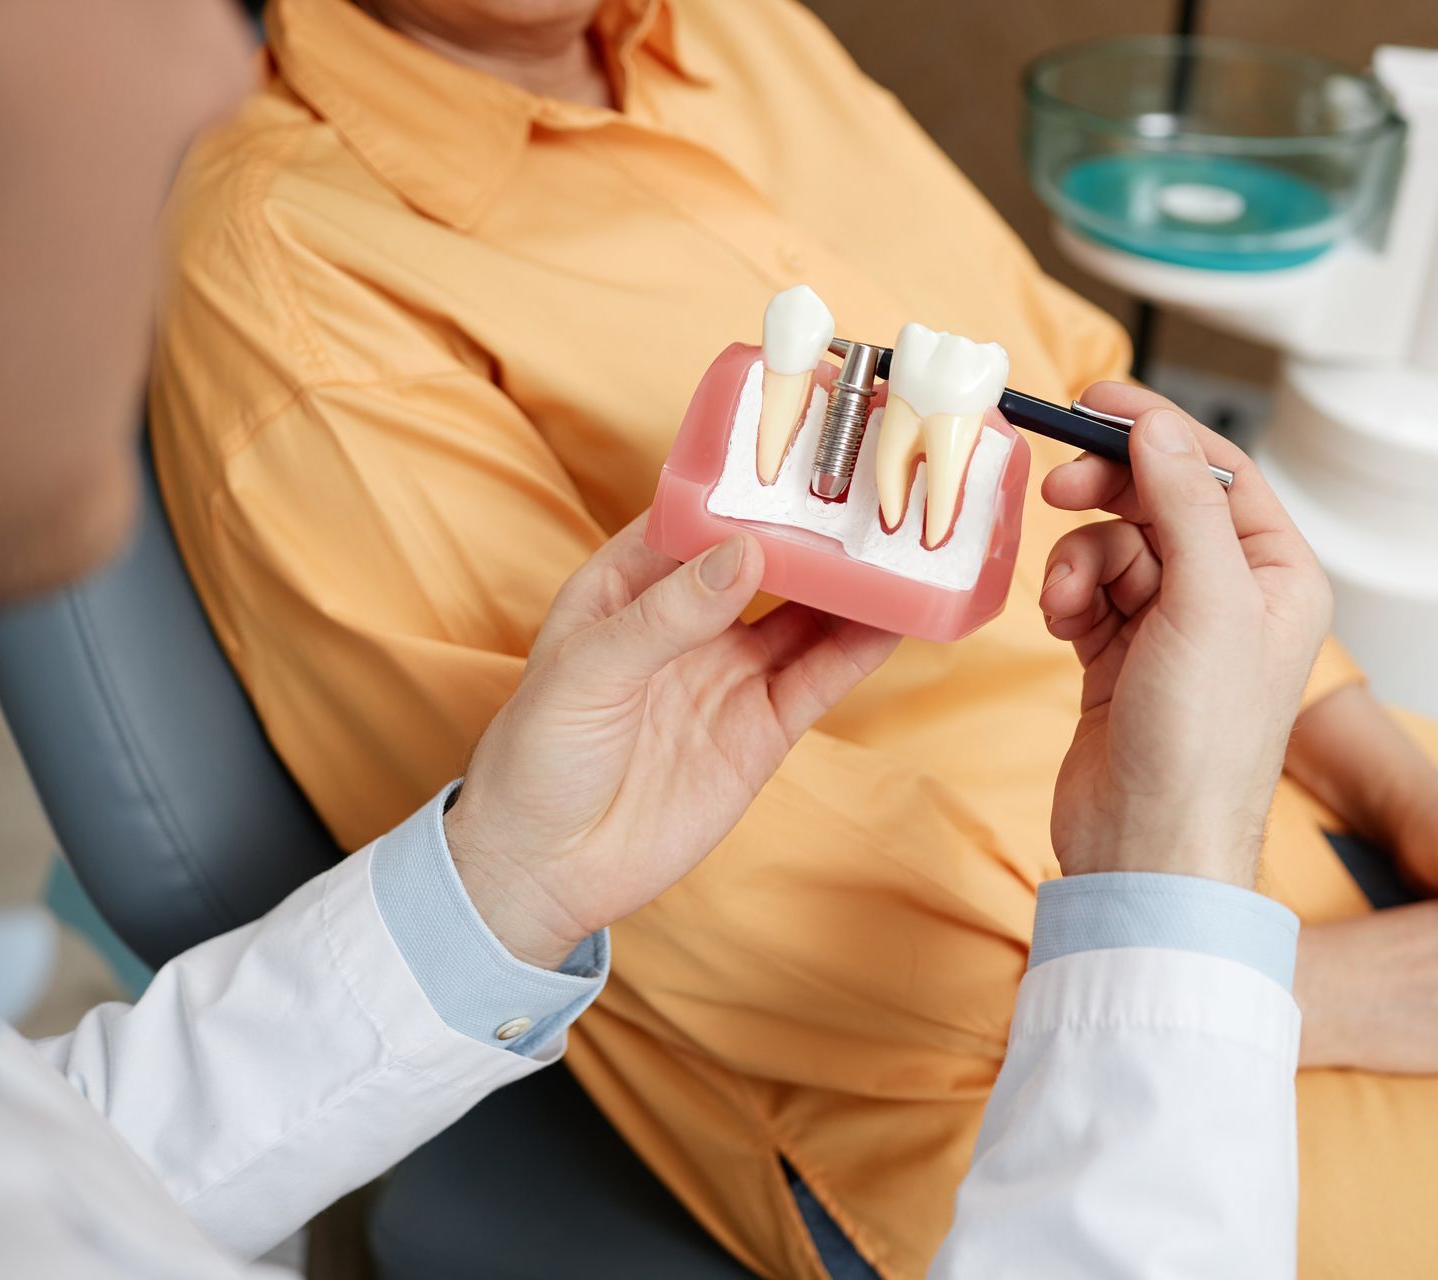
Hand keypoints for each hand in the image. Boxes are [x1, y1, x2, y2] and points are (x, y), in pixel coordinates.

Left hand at [443, 513, 899, 968]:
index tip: (799, 458)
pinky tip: (897, 620)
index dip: (746, 489)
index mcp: (628, 586)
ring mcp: (728, 674)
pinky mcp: (760, 729)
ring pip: (806, 615)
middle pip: (764, 562)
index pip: (698, 519)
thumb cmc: (535, 758)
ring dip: (851, 586)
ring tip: (903, 549)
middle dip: (815, 531)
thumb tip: (744, 554)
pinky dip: (860, 650)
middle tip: (872, 495)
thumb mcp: (587, 671)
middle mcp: (687, 621)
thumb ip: (667, 614)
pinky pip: (819, 678)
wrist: (545, 871)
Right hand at [1037, 384, 1331, 887]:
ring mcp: (1175, 630)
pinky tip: (1064, 623)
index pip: (1219, 471)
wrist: (1148, 848)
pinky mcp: (1122, 658)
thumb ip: (1180, 503)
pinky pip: (1089, 593)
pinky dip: (1069, 597)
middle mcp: (1233, 598)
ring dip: (1082, 561)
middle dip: (1108, 493)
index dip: (1159, 430)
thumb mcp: (1205, 604)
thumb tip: (1155, 426)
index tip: (1096, 401)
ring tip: (1069, 601)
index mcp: (1280, 578)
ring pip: (1115, 546)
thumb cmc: (1201, 745)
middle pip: (1160, 501)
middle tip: (1058, 487)